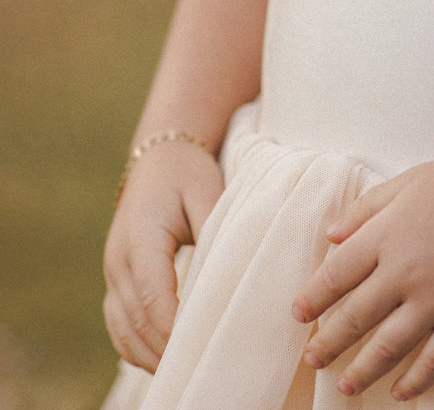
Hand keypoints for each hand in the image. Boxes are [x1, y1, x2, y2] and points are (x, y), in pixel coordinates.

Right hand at [103, 141, 223, 371]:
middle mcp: (119, 258)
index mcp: (142, 236)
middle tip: (200, 371)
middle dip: (165, 348)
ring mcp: (112, 271)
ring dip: (149, 354)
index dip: (173, 324)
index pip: (152, 292)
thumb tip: (223, 271)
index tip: (199, 345)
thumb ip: (214, 229)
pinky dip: (135, 347)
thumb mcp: (207, 191)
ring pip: (122, 327)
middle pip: (136, 318)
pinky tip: (162, 360)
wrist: (158, 156)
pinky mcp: (116, 278)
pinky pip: (118, 323)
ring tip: (183, 374)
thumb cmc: (188, 173)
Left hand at [291, 155, 433, 401]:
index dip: (313, 297)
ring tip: (343, 386)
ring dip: (362, 370)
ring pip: (389, 346)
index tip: (298, 314)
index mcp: (387, 235)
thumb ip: (367, 208)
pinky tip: (400, 391)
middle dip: (328, 342)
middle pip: (355, 316)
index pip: (336, 274)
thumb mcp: (410, 181)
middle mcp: (406, 272)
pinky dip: (416, 380)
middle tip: (311, 359)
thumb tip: (330, 235)